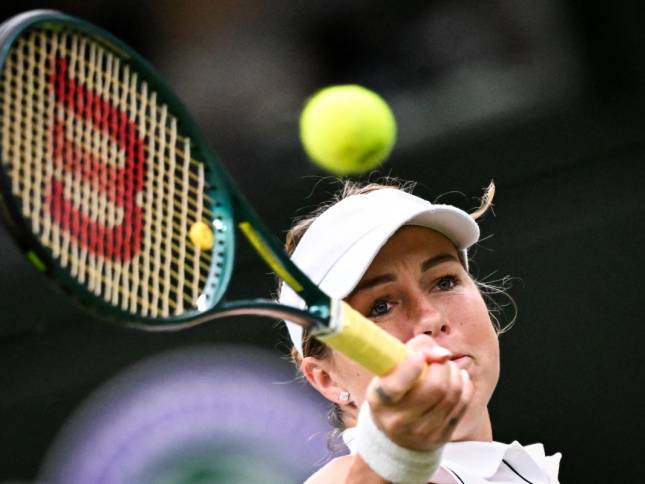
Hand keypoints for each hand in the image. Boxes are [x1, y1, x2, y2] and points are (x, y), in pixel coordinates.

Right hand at [365, 334, 472, 450]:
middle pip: (435, 388)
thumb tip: (443, 353)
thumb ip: (413, 350)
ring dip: (455, 372)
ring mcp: (423, 432)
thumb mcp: (389, 371)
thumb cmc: (393, 391)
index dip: (411, 367)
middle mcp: (400, 421)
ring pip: (452, 394)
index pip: (395, 386)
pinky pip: (463, 403)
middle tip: (439, 358)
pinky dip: (464, 384)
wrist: (396, 435)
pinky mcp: (442, 436)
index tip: (420, 355)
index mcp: (380, 401)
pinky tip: (458, 377)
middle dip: (442, 365)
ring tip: (448, 366)